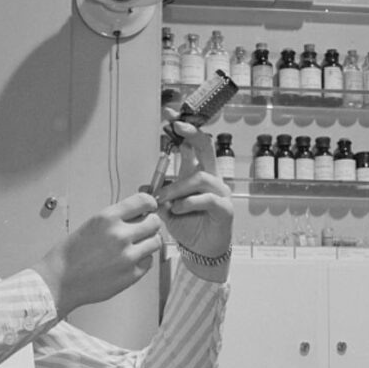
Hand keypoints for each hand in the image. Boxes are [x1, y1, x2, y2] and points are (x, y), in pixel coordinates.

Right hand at [32, 193, 162, 317]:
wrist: (59, 282)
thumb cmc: (68, 256)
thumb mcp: (90, 225)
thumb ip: (114, 220)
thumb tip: (136, 216)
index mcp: (107, 218)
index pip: (143, 201)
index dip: (149, 204)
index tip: (149, 207)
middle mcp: (120, 235)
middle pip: (154, 222)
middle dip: (151, 224)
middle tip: (144, 228)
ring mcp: (128, 256)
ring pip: (155, 242)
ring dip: (148, 242)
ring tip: (137, 246)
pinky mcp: (132, 275)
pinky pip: (149, 262)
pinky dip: (143, 260)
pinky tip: (130, 261)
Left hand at [153, 108, 233, 282]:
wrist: (202, 251)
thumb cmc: (188, 227)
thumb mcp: (167, 210)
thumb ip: (158, 197)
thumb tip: (143, 187)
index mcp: (197, 174)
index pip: (192, 146)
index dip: (183, 130)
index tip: (170, 116)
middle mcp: (211, 178)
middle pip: (206, 147)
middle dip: (191, 132)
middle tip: (177, 124)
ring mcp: (220, 192)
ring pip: (200, 177)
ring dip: (177, 187)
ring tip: (163, 201)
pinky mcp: (225, 208)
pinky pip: (208, 198)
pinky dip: (189, 202)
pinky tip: (177, 209)